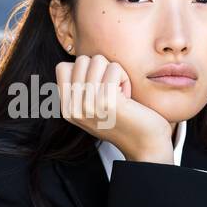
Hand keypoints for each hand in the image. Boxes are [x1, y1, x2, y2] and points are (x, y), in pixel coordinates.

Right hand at [55, 53, 174, 163]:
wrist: (144, 146)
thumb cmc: (123, 121)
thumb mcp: (92, 107)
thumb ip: (80, 88)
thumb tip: (77, 62)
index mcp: (66, 108)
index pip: (62, 67)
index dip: (84, 69)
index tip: (97, 86)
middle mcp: (73, 108)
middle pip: (82, 60)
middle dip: (101, 69)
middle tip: (111, 90)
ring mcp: (88, 105)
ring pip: (98, 60)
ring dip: (114, 72)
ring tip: (119, 93)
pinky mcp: (107, 102)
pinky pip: (114, 68)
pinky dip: (124, 78)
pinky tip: (127, 96)